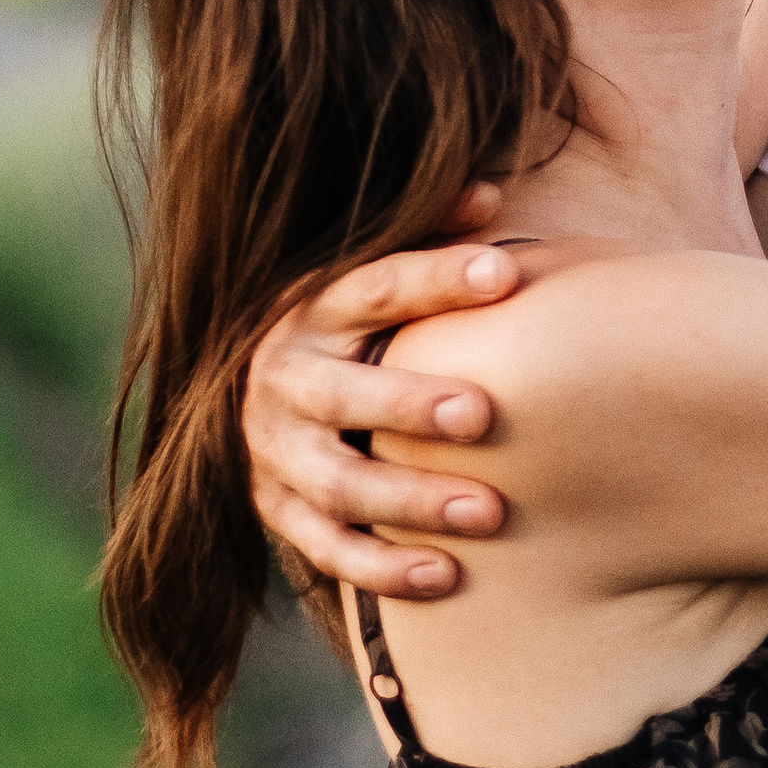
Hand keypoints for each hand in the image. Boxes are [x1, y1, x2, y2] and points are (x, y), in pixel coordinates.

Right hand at [242, 186, 521, 597]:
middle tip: (483, 414)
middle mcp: (284, 377)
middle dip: (410, 406)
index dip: (438, 278)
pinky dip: (382, 568)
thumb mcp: (376, 274)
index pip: (375, 285)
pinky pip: (326, 549)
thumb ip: (432, 235)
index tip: (506, 273)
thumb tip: (491, 191)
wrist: (262, 391)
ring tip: (488, 512)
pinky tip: (446, 576)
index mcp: (314, 307)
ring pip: (337, 483)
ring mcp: (275, 451)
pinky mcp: (278, 510)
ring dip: (410, 500)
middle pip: (343, 394)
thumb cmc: (358, 326)